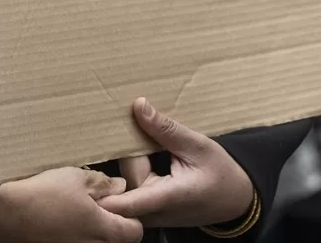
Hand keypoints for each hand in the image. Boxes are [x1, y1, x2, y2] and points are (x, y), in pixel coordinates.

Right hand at [0, 167, 142, 242]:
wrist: (0, 215)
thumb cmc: (38, 195)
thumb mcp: (74, 178)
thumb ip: (102, 183)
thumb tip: (119, 186)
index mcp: (102, 230)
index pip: (135, 231)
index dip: (130, 215)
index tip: (116, 202)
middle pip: (116, 241)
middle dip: (111, 224)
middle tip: (95, 204)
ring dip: (90, 230)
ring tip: (74, 211)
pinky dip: (73, 235)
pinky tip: (58, 221)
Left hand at [97, 98, 254, 228]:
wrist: (236, 200)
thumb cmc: (221, 175)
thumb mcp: (198, 146)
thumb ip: (166, 129)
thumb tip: (138, 106)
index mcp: (167, 197)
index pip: (126, 202)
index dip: (104, 192)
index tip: (84, 181)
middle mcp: (153, 211)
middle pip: (123, 180)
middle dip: (124, 153)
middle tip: (132, 125)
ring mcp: (150, 214)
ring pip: (125, 183)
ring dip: (130, 160)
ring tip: (144, 138)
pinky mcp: (148, 211)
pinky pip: (131, 188)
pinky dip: (135, 168)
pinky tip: (147, 152)